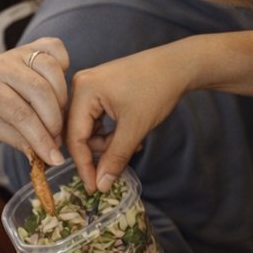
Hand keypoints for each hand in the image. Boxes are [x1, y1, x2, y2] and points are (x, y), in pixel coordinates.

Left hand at [0, 37, 69, 163]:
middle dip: (54, 120)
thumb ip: (22, 142)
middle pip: (40, 91)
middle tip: (57, 138)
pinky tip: (58, 87)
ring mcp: (18, 52)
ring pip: (51, 69)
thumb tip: (50, 157)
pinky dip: (63, 66)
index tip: (54, 157)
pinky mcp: (31, 46)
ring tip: (57, 116)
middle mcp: (2, 65)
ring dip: (61, 97)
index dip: (41, 138)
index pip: (21, 114)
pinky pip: (55, 48)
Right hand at [66, 44, 192, 191]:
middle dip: (98, 152)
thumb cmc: (157, 90)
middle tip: (116, 166)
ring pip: (88, 128)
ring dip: (107, 143)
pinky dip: (111, 132)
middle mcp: (80, 85)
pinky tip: (129, 134)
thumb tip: (101, 185)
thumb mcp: (135, 128)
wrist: (178, 65)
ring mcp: (90, 86)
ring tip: (132, 144)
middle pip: (78, 132)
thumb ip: (115, 158)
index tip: (93, 187)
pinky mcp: (100, 88)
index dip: (84, 165)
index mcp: (83, 90)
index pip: (74, 137)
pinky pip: (96, 118)